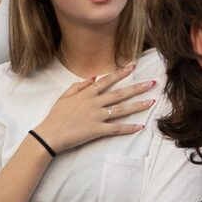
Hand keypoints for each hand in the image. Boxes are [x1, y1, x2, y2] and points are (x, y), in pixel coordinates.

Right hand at [32, 68, 158, 153]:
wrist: (49, 134)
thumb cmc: (56, 116)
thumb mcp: (65, 96)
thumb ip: (79, 86)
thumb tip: (94, 77)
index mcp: (87, 93)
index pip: (107, 80)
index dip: (121, 72)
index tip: (133, 66)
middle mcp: (94, 103)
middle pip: (120, 93)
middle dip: (137, 87)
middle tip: (152, 83)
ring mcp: (97, 116)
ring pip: (122, 109)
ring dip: (138, 105)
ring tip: (152, 102)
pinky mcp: (97, 130)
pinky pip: (116, 129)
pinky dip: (129, 128)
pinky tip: (140, 126)